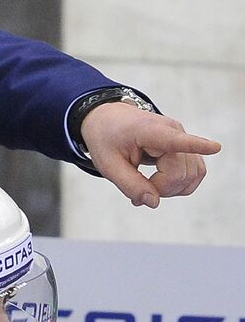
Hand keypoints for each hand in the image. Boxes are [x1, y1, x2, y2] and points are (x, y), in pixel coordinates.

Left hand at [81, 102, 220, 207]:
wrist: (109, 118)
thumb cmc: (106, 139)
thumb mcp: (107, 164)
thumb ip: (129, 184)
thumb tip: (154, 203)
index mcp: (149, 131)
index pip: (176, 140)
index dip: (197, 145)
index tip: (215, 147)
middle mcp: (173, 131)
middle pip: (181, 173)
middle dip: (161, 188)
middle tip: (136, 188)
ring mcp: (183, 138)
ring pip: (193, 175)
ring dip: (172, 188)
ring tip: (147, 184)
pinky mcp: (187, 148)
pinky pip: (195, 173)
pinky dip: (180, 184)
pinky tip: (160, 184)